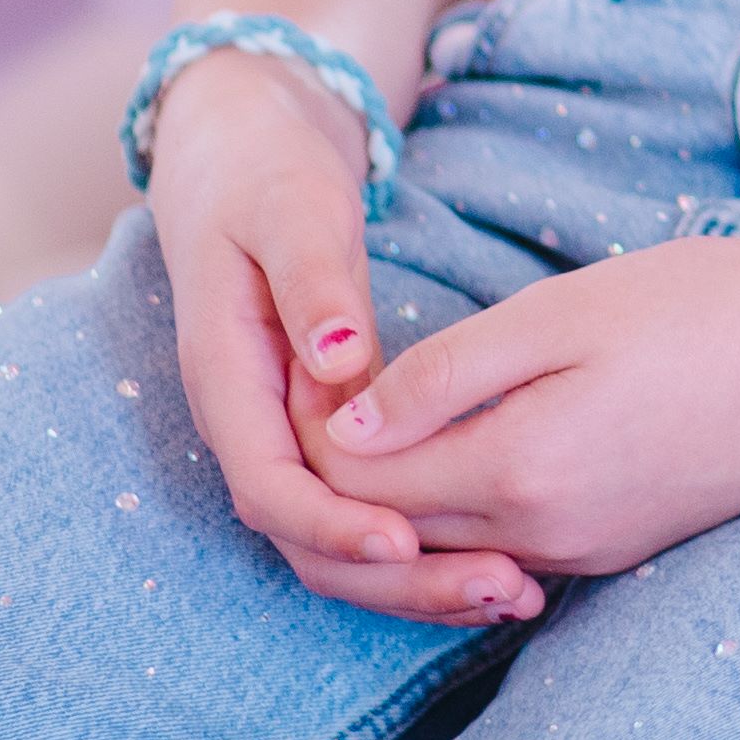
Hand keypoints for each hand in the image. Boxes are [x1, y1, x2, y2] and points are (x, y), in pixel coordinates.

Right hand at [147, 48, 534, 630]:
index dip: (334, 523)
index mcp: (226, 378)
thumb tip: (341, 362)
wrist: (238, 150)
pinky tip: (497, 546)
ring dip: (416, 570)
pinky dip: (421, 528)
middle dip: (393, 575)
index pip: (269, 487)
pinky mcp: (322, 419)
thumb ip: (312, 284)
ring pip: (335, 529)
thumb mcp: (290, 211)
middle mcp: (250, 418)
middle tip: (496, 586)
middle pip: (306, 534)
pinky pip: (362, 495)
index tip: (409, 540)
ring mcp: (283, 423)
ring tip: (513, 589)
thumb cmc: (264, 173)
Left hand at [300, 221, 739, 581]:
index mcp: (519, 469)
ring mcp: (587, 550)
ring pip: (444, 552)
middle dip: (336, 478)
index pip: (357, 481)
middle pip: (387, 538)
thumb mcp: (572, 309)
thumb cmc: (718, 307)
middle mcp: (543, 535)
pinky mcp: (622, 546)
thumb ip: (450, 371)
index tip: (309, 361)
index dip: (313, 426)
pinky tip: (464, 451)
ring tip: (382, 416)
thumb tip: (344, 421)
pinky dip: (460, 516)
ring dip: (395, 502)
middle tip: (320, 393)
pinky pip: (507, 548)